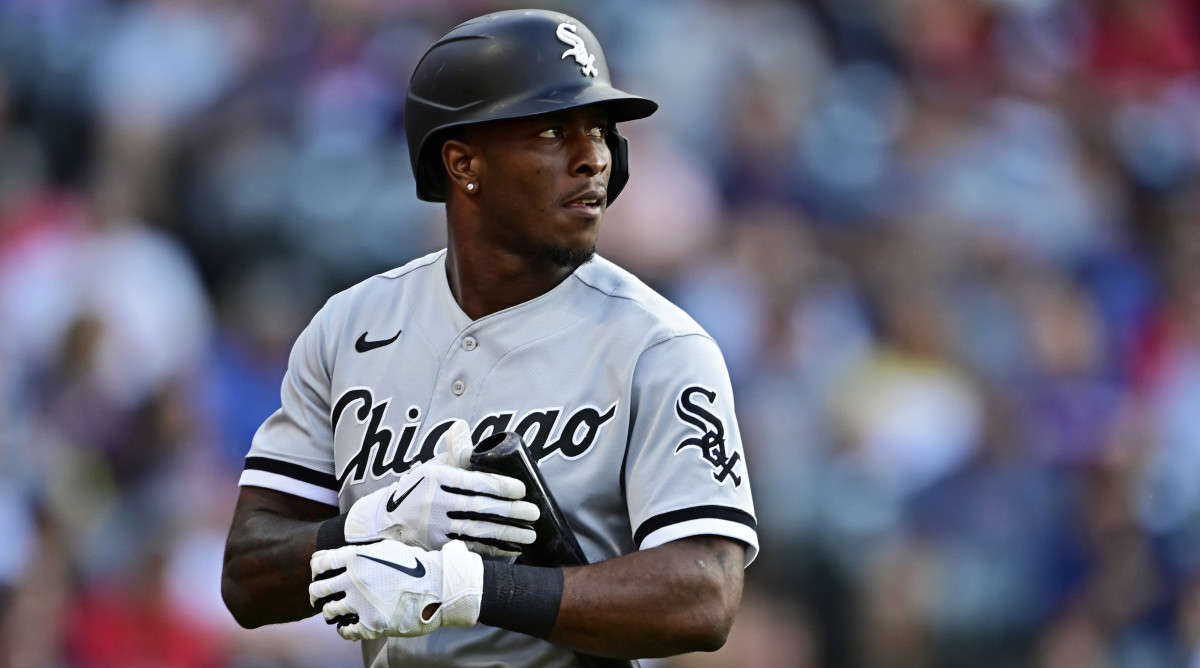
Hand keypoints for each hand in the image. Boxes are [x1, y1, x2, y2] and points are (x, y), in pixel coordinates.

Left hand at [310, 539, 482, 639]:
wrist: (439, 587)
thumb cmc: (416, 565)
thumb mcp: (387, 548)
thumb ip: (363, 551)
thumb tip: (344, 552)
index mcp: (356, 557)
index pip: (320, 563)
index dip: (316, 569)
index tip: (318, 574)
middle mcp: (353, 579)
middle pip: (318, 589)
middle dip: (316, 593)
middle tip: (320, 597)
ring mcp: (360, 603)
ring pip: (329, 611)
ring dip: (331, 612)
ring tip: (337, 612)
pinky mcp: (370, 624)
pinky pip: (345, 631)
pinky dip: (344, 630)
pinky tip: (349, 627)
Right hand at [344, 419, 538, 558]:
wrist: (385, 518)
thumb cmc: (418, 488)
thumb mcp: (432, 466)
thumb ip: (454, 453)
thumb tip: (465, 430)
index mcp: (436, 478)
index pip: (475, 482)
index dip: (501, 487)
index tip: (522, 490)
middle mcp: (434, 502)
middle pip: (480, 508)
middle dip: (511, 512)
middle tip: (534, 513)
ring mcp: (433, 527)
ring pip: (477, 530)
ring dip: (507, 534)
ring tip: (530, 534)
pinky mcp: (433, 547)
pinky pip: (468, 549)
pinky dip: (492, 551)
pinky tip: (511, 551)